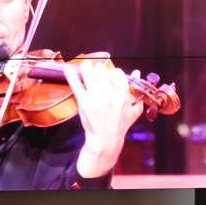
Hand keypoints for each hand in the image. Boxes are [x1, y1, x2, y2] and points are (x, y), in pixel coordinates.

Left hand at [63, 55, 143, 178]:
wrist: (106, 139)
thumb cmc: (121, 124)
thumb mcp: (135, 109)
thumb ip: (137, 90)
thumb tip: (137, 72)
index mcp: (122, 95)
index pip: (117, 73)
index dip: (113, 73)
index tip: (110, 76)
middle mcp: (109, 94)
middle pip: (102, 71)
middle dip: (99, 70)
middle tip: (97, 73)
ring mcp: (95, 97)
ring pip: (89, 74)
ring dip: (87, 68)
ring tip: (86, 65)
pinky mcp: (83, 102)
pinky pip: (76, 85)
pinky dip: (71, 75)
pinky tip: (68, 68)